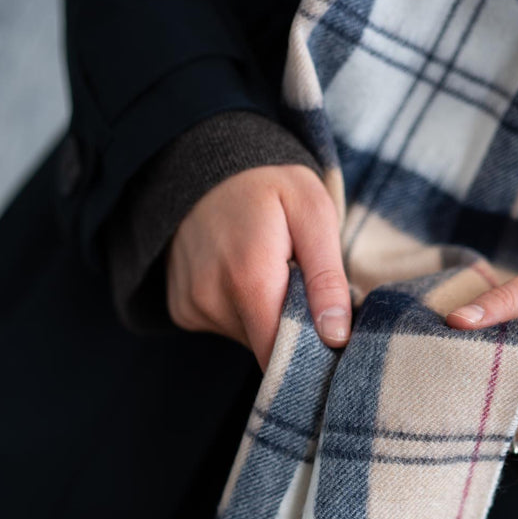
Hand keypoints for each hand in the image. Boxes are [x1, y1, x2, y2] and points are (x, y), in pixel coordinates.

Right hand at [166, 164, 350, 369]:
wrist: (204, 165)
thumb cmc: (268, 188)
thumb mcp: (313, 213)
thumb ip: (328, 278)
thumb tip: (335, 337)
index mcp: (249, 278)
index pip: (281, 352)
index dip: (308, 350)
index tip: (325, 332)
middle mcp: (211, 299)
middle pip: (265, 347)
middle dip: (289, 328)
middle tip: (297, 286)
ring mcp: (191, 307)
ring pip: (247, 338)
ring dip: (265, 317)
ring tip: (267, 275)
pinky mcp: (182, 311)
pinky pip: (224, 328)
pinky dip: (241, 312)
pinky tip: (240, 278)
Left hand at [446, 261, 517, 474]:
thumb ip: (505, 299)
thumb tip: (455, 323)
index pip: (507, 358)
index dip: (477, 356)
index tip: (456, 352)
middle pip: (508, 397)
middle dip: (487, 386)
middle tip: (477, 370)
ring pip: (515, 428)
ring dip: (504, 411)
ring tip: (514, 385)